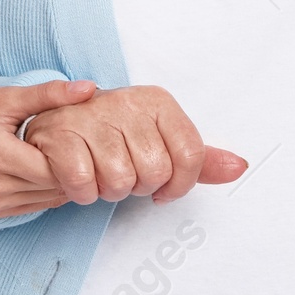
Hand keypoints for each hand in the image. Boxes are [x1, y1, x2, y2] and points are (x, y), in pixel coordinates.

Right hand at [0, 77, 100, 219]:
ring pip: (47, 200)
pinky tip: (46, 168)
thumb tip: (89, 88)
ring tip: (66, 156)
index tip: (82, 135)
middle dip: (72, 168)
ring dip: (61, 181)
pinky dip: (45, 189)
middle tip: (83, 145)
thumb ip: (48, 95)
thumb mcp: (3, 97)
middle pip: (54, 187)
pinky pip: (32, 205)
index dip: (75, 154)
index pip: (55, 169)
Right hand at [24, 84, 246, 204]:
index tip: (163, 188)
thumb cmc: (111, 136)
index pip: (191, 155)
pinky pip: (85, 185)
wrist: (55, 125)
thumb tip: (239, 167)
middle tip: (122, 171)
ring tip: (99, 170)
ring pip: (121, 181)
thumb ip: (198, 159)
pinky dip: (82, 193)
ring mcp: (92, 116)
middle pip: (156, 172)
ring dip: (108, 190)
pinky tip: (79, 176)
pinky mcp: (61, 134)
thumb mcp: (159, 141)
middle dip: (138, 186)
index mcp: (157, 101)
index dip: (178, 184)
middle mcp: (127, 102)